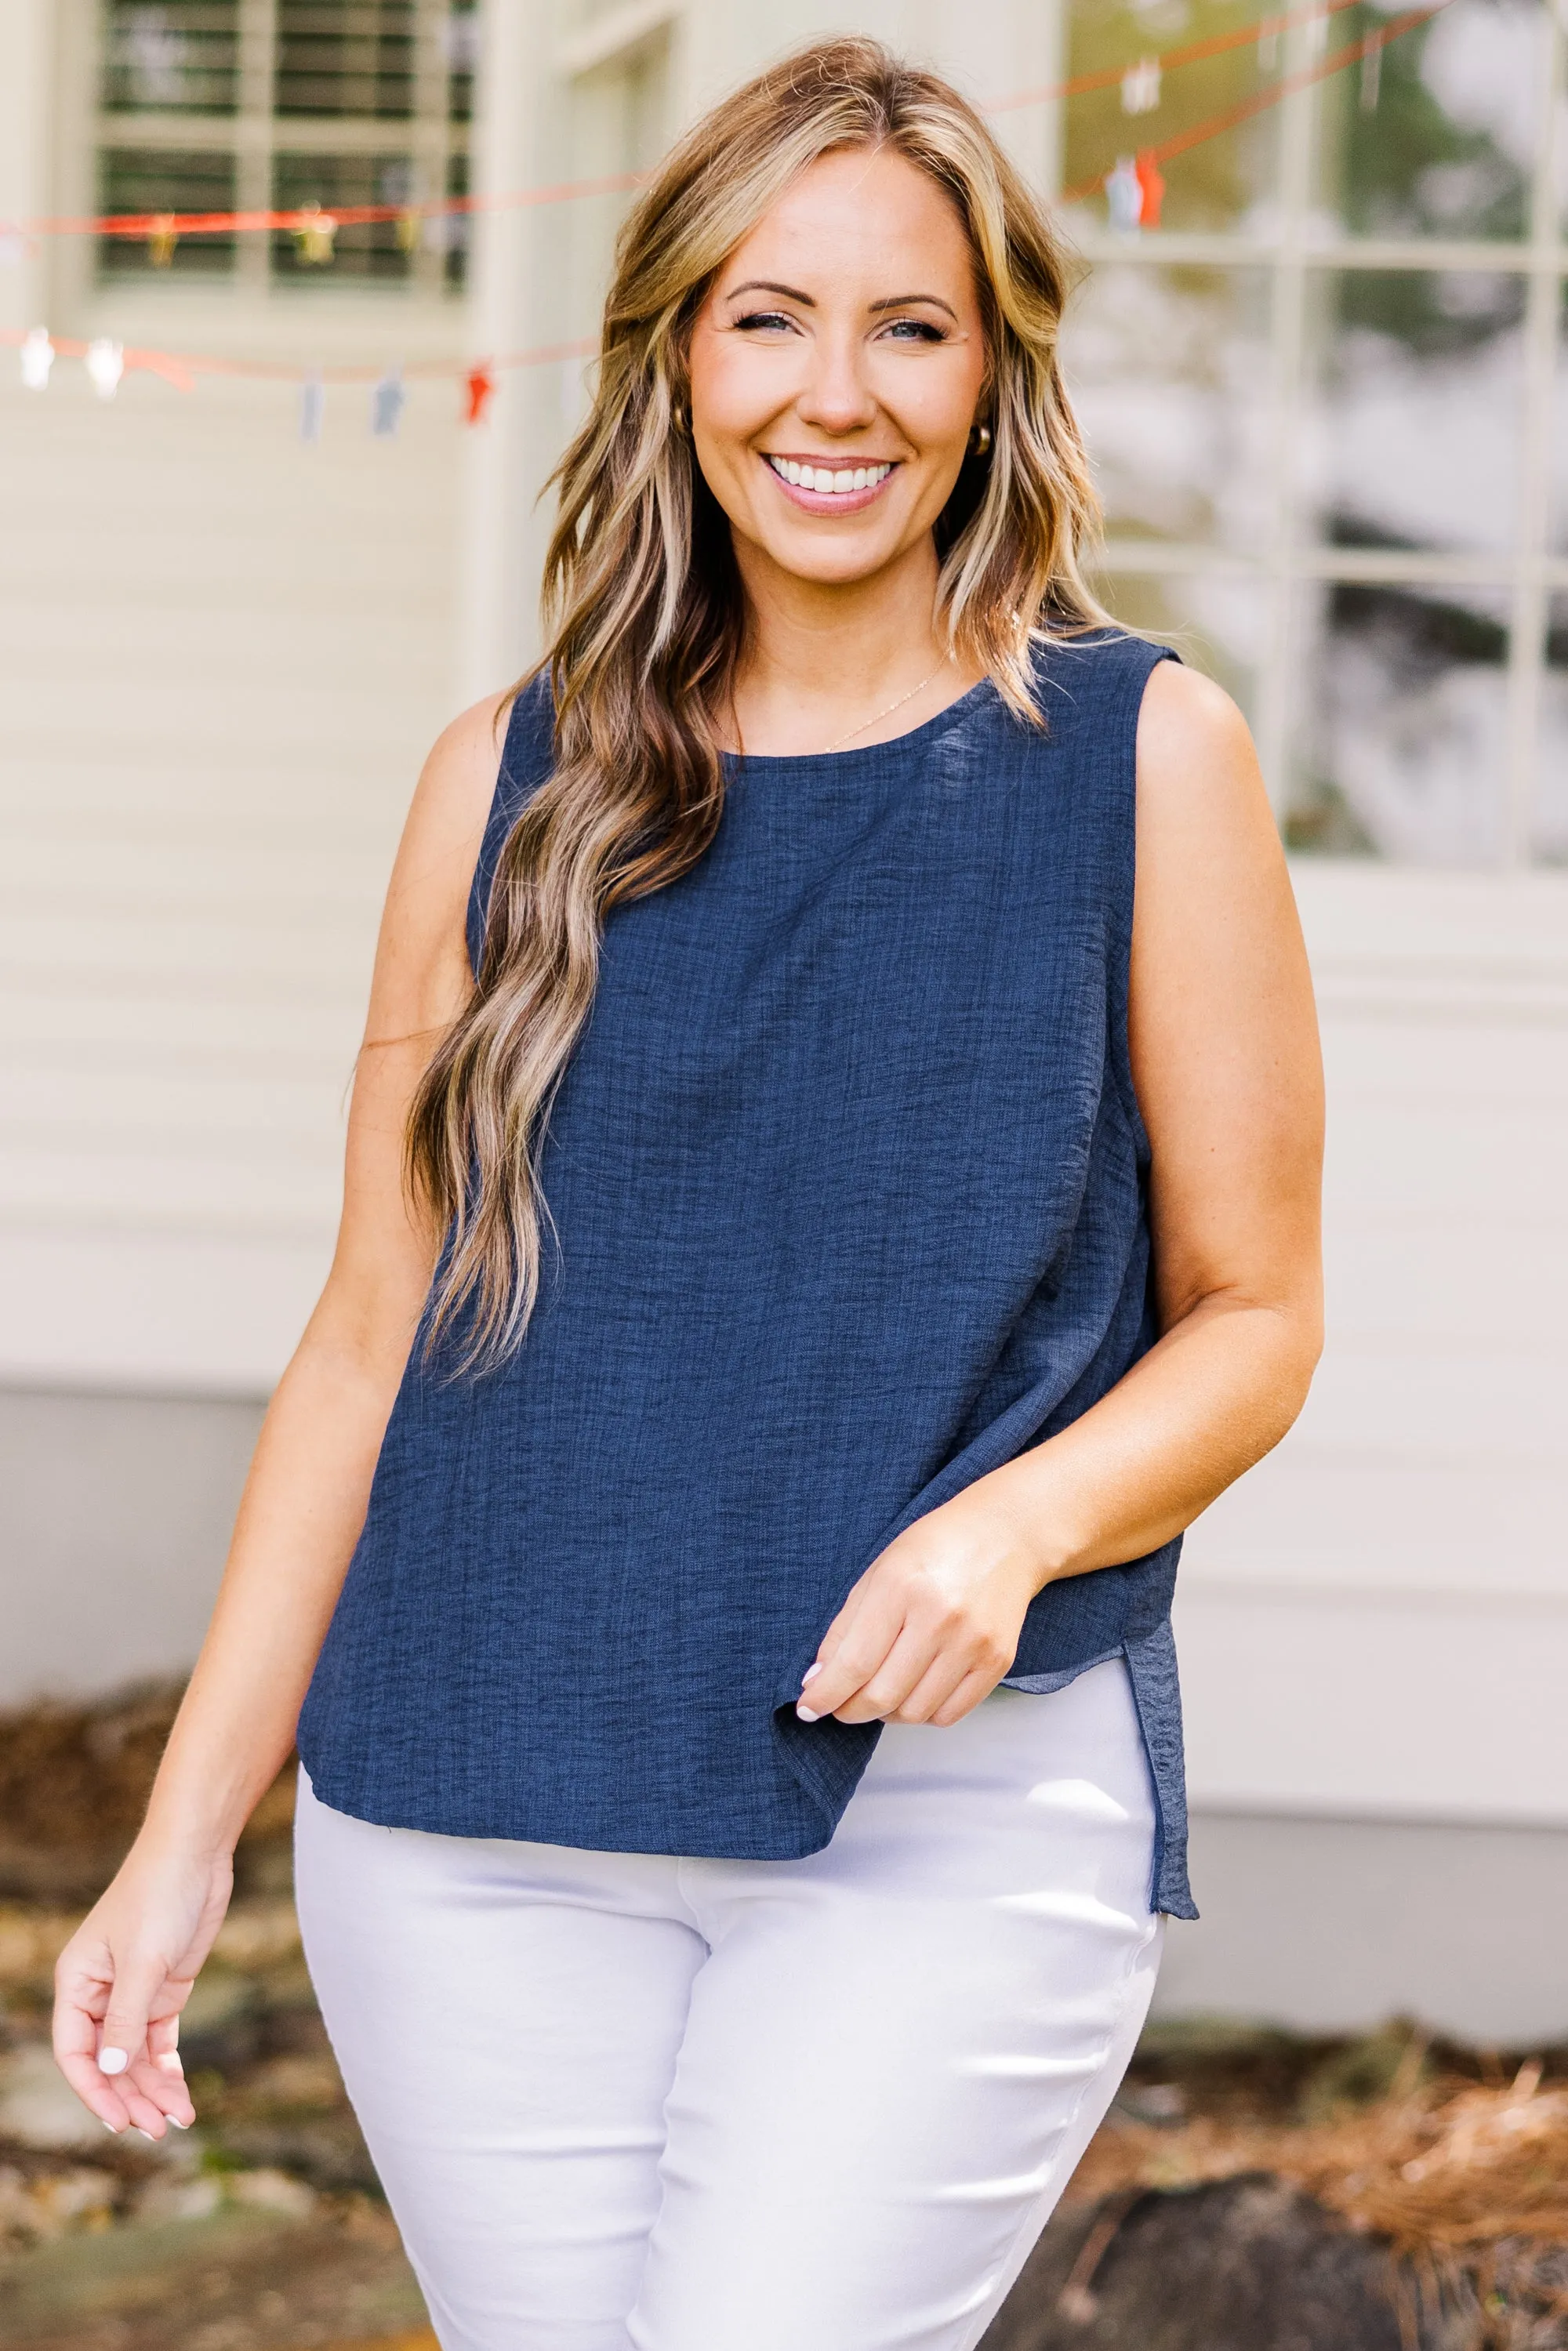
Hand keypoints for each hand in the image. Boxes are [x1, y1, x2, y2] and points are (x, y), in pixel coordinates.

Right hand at [53, 1841, 233, 2138]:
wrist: (197, 1854)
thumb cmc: (160, 1896)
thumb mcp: (143, 1960)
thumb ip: (126, 2017)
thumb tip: (111, 2070)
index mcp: (77, 1984)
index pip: (75, 2052)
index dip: (94, 2090)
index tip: (118, 2122)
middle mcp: (100, 1994)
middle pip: (108, 2062)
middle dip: (130, 2098)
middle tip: (158, 2131)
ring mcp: (133, 1994)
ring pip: (135, 2057)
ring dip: (153, 2090)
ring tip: (178, 2121)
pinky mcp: (164, 1990)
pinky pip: (159, 2042)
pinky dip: (169, 2069)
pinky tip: (182, 2096)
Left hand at [796, 1487, 1043, 1727]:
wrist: (1005, 1536)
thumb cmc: (936, 1548)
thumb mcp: (878, 1573)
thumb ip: (845, 1628)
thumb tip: (818, 1681)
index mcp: (901, 1587)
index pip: (854, 1663)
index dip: (826, 1695)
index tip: (808, 1708)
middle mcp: (940, 1617)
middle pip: (882, 1695)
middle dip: (850, 1710)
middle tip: (841, 1705)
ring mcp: (973, 1643)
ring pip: (914, 1712)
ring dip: (887, 1713)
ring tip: (881, 1690)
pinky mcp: (998, 1661)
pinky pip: (949, 1715)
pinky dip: (923, 1713)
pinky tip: (914, 1692)